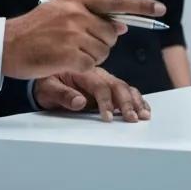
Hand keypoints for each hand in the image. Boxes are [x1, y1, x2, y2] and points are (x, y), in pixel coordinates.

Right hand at [2, 0, 165, 78]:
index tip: (160, 9)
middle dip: (103, 43)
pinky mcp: (69, 56)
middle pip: (111, 33)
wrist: (7, 44)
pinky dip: (82, 67)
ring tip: (68, 52)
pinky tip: (64, 62)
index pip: (116, 0)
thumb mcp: (62, 12)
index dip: (141, 5)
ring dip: (91, 57)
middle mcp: (77, 14)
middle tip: (78, 45)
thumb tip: (121, 25)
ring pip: (103, 51)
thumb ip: (91, 15)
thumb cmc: (35, 29)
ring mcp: (73, 34)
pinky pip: (91, 65)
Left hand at [34, 67, 151, 122]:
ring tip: (143, 115)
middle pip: (116, 85)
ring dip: (135, 101)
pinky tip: (144, 108)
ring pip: (124, 87)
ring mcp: (104, 79)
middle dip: (126, 102)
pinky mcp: (108, 87)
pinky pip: (126, 90)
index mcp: (83, 71)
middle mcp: (97, 73)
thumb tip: (79, 102)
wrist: (46, 75)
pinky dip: (137, 98)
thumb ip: (62, 94)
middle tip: (131, 118)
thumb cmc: (46, 82)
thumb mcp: (47, 88)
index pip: (99, 86)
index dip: (105, 102)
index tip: (108, 118)